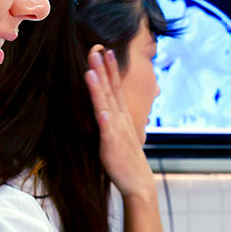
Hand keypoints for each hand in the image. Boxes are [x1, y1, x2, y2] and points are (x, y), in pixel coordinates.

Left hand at [85, 47, 155, 199]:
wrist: (138, 183)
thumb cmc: (126, 161)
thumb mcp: (119, 135)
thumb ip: (113, 122)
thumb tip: (105, 111)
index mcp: (121, 116)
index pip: (116, 88)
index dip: (110, 69)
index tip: (105, 50)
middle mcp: (120, 119)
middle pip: (111, 90)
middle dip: (104, 69)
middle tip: (98, 48)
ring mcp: (117, 131)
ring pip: (106, 105)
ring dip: (100, 87)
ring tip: (92, 71)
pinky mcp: (112, 145)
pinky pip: (107, 130)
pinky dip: (105, 119)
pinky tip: (102, 110)